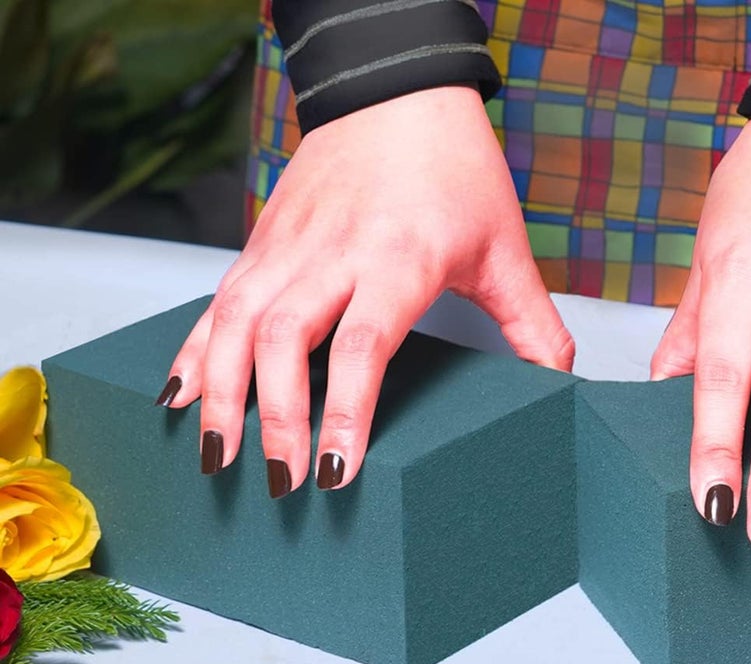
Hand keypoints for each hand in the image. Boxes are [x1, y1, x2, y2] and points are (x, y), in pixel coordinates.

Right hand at [162, 87, 572, 495]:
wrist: (396, 89)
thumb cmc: (455, 169)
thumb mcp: (506, 250)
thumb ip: (535, 328)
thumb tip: (564, 392)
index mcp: (397, 258)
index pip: (363, 346)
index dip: (345, 411)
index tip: (337, 468)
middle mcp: (331, 252)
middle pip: (285, 339)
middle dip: (274, 416)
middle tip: (280, 481)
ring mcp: (288, 245)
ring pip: (237, 321)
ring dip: (220, 391)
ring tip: (218, 455)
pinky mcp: (261, 241)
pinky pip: (218, 301)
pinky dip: (194, 350)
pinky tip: (180, 396)